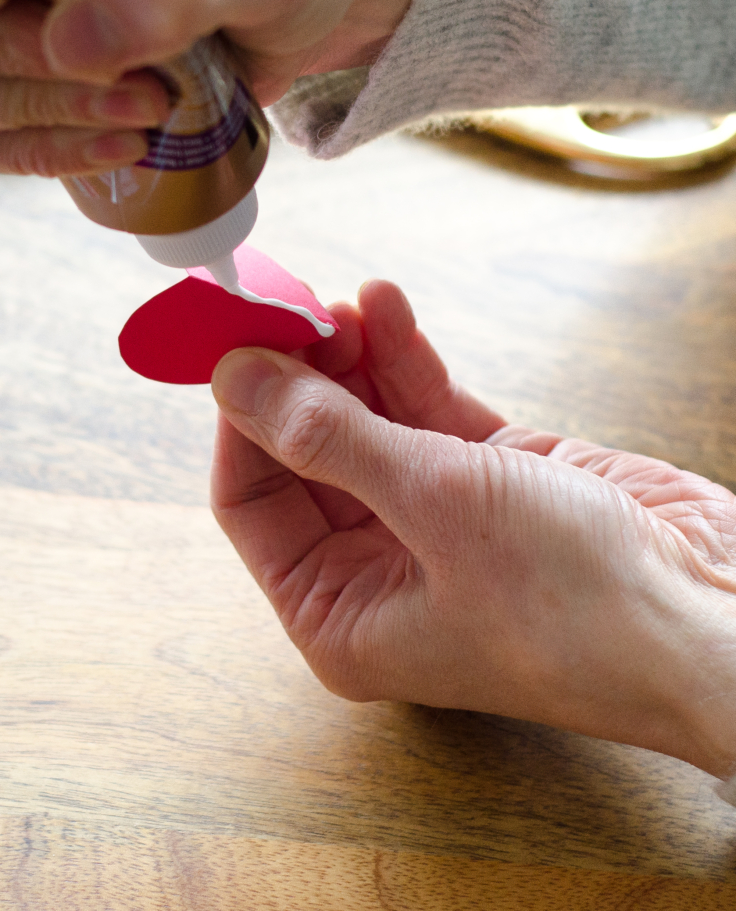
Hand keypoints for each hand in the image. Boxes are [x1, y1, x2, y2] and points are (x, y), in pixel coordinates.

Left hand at [209, 279, 735, 777]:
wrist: (725, 620)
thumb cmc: (583, 609)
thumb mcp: (434, 507)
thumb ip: (330, 436)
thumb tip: (238, 379)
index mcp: (339, 613)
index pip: (250, 499)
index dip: (240, 415)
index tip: (234, 339)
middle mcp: (375, 569)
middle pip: (302, 451)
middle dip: (295, 374)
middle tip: (287, 302)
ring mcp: (431, 519)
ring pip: (363, 419)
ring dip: (348, 354)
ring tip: (342, 298)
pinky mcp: (488, 478)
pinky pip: (423, 407)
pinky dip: (403, 358)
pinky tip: (385, 306)